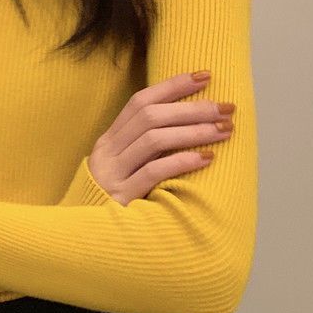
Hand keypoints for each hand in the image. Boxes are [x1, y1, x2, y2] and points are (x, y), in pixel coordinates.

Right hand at [86, 71, 234, 206]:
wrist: (86, 235)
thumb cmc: (114, 197)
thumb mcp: (124, 166)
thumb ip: (145, 146)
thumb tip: (189, 122)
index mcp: (109, 140)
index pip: (140, 102)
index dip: (172, 86)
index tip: (205, 76)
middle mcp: (108, 152)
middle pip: (150, 117)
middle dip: (192, 108)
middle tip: (226, 108)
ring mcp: (112, 173)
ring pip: (154, 139)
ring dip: (193, 131)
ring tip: (224, 130)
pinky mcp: (121, 196)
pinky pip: (153, 172)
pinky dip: (182, 161)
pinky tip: (206, 158)